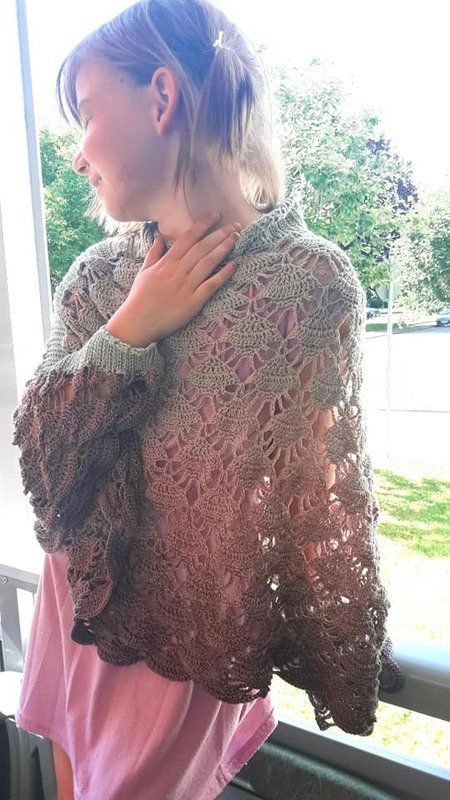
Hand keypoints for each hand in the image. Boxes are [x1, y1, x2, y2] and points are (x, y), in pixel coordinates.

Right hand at [106, 213, 239, 346]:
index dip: (202, 225)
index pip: (187, 238)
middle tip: (235, 224)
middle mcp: (177, 271)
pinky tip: (234, 265)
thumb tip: (160, 237)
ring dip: (224, 248)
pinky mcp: (193, 302)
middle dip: (219, 234)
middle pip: (202, 248)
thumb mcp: (144, 272)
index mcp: (166, 262)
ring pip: (208, 263)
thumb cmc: (140, 298)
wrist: (137, 322)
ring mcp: (186, 286)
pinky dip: (223, 274)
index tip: (215, 215)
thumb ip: (154, 253)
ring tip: (236, 238)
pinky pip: (210, 285)